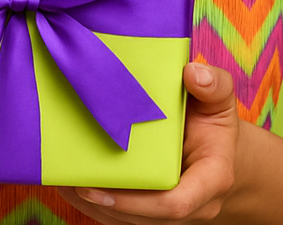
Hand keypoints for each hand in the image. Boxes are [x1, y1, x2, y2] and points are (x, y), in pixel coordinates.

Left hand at [60, 62, 239, 223]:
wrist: (217, 148)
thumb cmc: (214, 122)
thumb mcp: (219, 99)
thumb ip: (213, 84)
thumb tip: (192, 73)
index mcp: (210, 179)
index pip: (177, 203)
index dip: (139, 202)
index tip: (103, 189)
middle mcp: (192, 205)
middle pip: (145, 217)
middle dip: (106, 204)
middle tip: (71, 181)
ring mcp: (169, 214)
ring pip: (129, 222)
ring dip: (94, 207)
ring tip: (63, 182)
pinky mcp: (152, 212)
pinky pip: (122, 218)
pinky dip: (95, 205)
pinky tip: (69, 185)